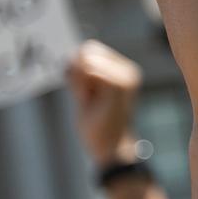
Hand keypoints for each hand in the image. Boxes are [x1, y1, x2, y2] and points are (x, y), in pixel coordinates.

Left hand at [67, 40, 144, 167]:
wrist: (110, 148)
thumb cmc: (97, 124)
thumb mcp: (83, 93)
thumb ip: (78, 74)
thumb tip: (70, 55)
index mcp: (122, 70)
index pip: (90, 50)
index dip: (78, 69)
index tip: (88, 93)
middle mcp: (127, 70)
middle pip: (87, 52)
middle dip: (79, 75)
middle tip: (91, 99)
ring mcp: (126, 75)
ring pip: (85, 62)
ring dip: (80, 84)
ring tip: (94, 103)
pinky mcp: (120, 83)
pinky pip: (87, 72)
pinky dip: (82, 88)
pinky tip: (93, 104)